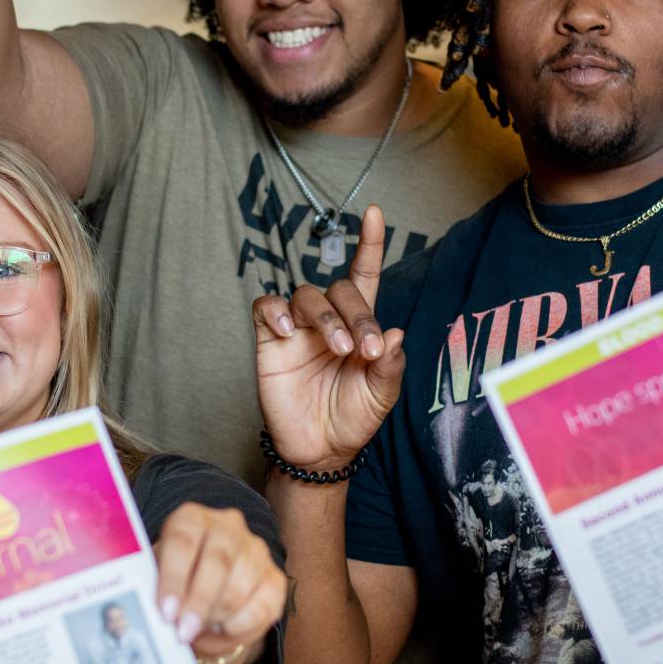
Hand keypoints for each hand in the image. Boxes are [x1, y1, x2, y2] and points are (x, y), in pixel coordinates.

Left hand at [153, 502, 285, 663]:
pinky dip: (238, 629)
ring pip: (239, 588)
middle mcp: (228, 526)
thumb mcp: (158, 576)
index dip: (174, 578)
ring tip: (197, 633)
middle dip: (199, 602)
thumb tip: (155, 617)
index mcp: (192, 518)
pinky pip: (261, 609)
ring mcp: (256, 550)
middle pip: (218, 562)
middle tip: (183, 632)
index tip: (166, 612)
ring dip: (216, 618)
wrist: (208, 589)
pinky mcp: (275, 578)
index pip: (184, 542)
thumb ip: (156, 588)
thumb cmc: (176, 581)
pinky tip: (221, 631)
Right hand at [252, 205, 404, 473]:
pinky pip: (266, 307)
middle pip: (339, 290)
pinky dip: (276, 310)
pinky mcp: (269, 340)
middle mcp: (328, 320)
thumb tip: (396, 333)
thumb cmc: (352, 419)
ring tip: (336, 349)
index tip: (374, 213)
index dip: (369, 244)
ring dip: (326, 317)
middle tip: (365, 350)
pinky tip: (288, 331)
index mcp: (359, 327)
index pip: (364, 276)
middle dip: (357, 316)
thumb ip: (390, 366)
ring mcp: (297, 328)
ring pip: (307, 295)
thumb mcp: (381, 396)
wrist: (318, 451)